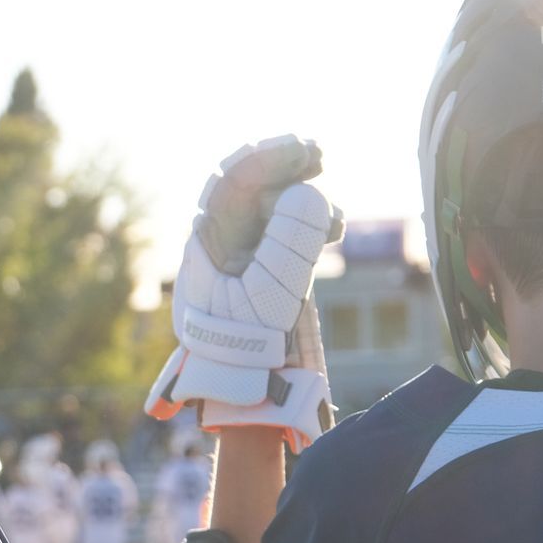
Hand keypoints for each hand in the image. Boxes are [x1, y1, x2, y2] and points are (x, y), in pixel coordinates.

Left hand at [146, 136, 343, 451]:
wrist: (239, 391)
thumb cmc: (248, 345)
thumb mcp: (271, 295)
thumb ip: (290, 241)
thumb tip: (308, 192)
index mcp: (208, 243)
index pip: (233, 180)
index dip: (271, 158)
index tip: (308, 152)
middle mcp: (216, 243)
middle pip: (246, 184)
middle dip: (283, 165)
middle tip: (317, 155)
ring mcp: (236, 257)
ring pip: (267, 206)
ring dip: (301, 198)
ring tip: (334, 218)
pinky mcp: (256, 272)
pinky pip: (278, 232)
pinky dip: (306, 223)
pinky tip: (332, 233)